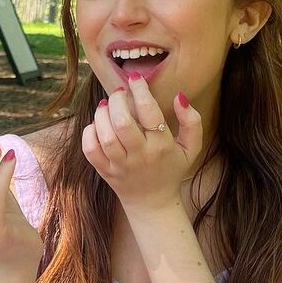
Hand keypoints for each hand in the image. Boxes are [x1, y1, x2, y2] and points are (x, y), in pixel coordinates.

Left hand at [81, 74, 202, 213]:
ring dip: (102, 113)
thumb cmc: (172, 169)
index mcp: (162, 147)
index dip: (140, 90)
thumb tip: (179, 96)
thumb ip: (192, 121)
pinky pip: (90, 150)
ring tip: (106, 105)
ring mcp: (120, 165)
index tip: (136, 79)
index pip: (149, 112)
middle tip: (119, 92)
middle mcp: (140, 156)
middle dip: (118, 100)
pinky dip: (89, 133)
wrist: (153, 203)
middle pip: (122, 123)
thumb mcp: (191, 147)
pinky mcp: (105, 171)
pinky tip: (97, 124)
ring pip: (105, 135)